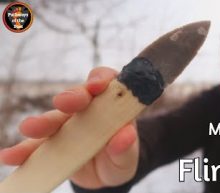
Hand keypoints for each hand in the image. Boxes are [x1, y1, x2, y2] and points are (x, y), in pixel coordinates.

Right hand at [0, 67, 138, 188]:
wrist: (105, 175)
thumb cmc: (120, 158)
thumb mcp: (128, 157)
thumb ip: (126, 147)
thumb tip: (125, 136)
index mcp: (111, 106)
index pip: (107, 82)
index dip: (101, 79)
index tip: (96, 86)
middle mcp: (87, 110)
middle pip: (78, 97)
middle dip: (70, 97)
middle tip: (63, 102)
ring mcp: (68, 125)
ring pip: (54, 118)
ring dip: (42, 121)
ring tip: (30, 128)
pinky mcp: (53, 143)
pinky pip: (37, 145)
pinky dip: (24, 150)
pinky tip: (12, 155)